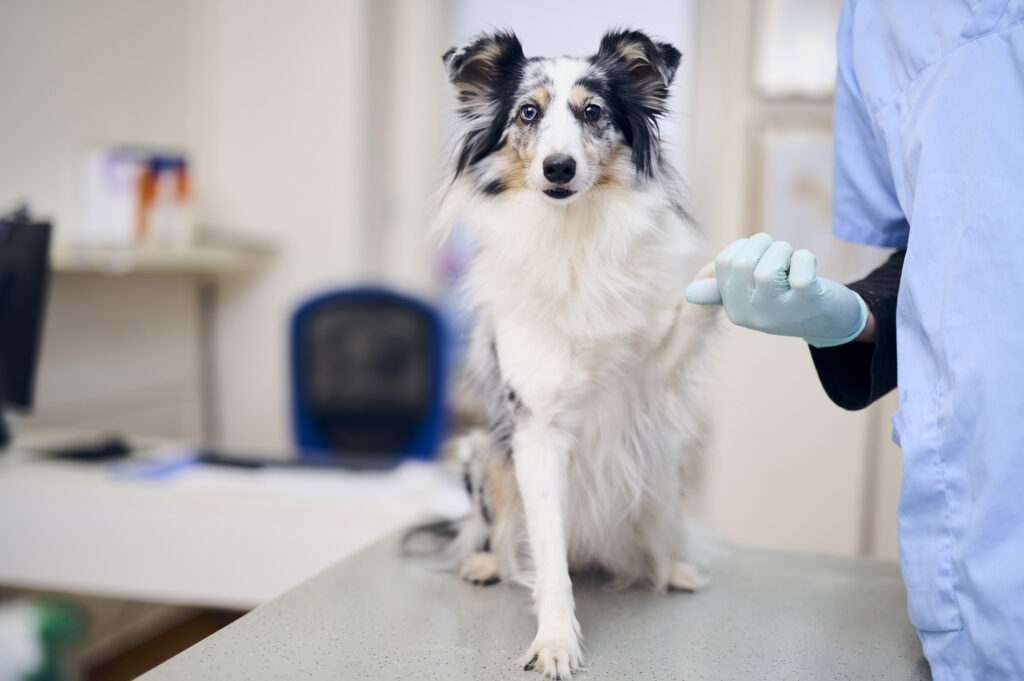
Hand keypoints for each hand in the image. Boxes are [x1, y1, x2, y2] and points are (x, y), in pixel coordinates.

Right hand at [685, 233, 868, 347]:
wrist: (830, 322)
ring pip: (768, 268)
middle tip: (782, 254)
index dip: (746, 247)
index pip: (724, 261)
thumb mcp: (754, 294)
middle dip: (765, 245)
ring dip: (785, 251)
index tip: (763, 256)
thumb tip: (689, 294)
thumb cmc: (788, 299)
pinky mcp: (807, 304)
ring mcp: (779, 312)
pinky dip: (805, 259)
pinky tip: (810, 268)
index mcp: (734, 309)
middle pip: (741, 262)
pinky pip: (800, 273)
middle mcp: (752, 315)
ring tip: (795, 262)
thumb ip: (723, 289)